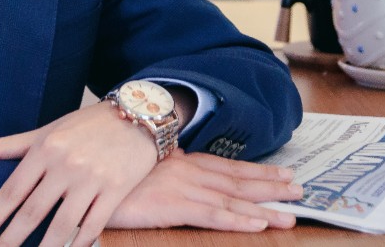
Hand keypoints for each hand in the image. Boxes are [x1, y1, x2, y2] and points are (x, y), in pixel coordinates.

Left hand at [0, 101, 156, 246]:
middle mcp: (67, 164)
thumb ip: (6, 146)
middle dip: (11, 240)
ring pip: (62, 226)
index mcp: (46, 148)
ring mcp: (92, 179)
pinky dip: (77, 245)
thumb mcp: (45, 131)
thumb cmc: (86, 125)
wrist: (137, 115)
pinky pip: (92, 227)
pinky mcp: (115, 191)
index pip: (13, 190)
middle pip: (33, 212)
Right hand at [107, 149, 302, 232]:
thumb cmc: (110, 172)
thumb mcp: (141, 164)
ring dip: (264, 207)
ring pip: (232, 198)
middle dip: (270, 185)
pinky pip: (211, 215)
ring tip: (291, 214)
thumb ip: (164, 165)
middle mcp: (187, 170)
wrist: (84, 173)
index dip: (256, 171)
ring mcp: (181, 187)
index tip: (282, 173)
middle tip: (300, 189)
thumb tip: (178, 162)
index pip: (227, 167)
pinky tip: (258, 224)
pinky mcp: (171, 205)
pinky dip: (237, 219)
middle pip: (237, 179)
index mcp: (181, 161)